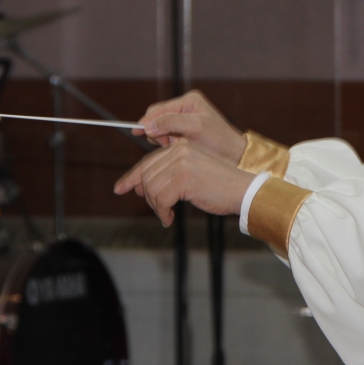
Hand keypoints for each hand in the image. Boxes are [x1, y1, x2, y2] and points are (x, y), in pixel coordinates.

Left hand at [113, 141, 254, 226]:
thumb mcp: (191, 175)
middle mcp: (179, 150)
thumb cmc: (220, 186)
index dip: (132, 176)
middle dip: (148, 197)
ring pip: (151, 188)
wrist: (243, 190)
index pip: (148, 161)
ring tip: (167, 214)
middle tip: (159, 211)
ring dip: (157, 207)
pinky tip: (170, 218)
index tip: (120, 188)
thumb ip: (168, 175)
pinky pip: (161, 199)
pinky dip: (163, 212)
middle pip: (146, 175)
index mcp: (180, 146)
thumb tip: (140, 186)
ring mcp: (181, 162)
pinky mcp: (184, 178)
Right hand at [134, 90, 246, 164]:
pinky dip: (167, 143)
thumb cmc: (219, 141)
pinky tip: (177, 147)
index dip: (148, 121)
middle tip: (167, 143)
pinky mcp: (182, 132)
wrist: (233, 156)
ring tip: (175, 145)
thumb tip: (147, 125)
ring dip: (162, 138)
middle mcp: (185, 107)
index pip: (159, 109)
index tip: (137, 132)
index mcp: (189, 100)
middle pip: (156, 117)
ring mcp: (183, 120)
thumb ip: (171, 123)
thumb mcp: (196, 128)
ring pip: (159, 128)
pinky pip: (165, 136)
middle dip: (157, 131)